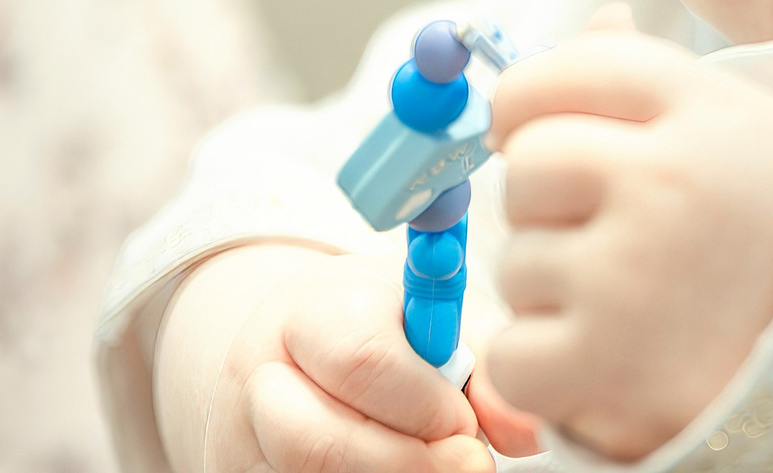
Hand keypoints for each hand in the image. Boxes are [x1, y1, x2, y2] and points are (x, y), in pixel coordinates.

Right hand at [158, 245, 493, 472]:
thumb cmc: (379, 330)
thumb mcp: (427, 322)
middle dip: (409, 463)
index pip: (363, 361)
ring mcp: (244, 440)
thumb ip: (483, 363)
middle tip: (471, 463)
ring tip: (442, 467)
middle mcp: (262, 378)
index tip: (465, 420)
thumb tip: (527, 430)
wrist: (290, 351)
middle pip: (319, 442)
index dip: (425, 404)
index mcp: (311, 314)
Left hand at [482, 8, 772, 459]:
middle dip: (548, 202)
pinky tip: (608, 362)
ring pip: (516, 262)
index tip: (528, 129)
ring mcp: (631, 276)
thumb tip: (598, 20)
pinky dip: (544, 370)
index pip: (570, 70)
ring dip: (553, 292)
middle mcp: (668, 182)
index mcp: (707, 113)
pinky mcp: (603, 365)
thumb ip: (660, 77)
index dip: (528, 100)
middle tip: (609, 233)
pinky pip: (511, 355)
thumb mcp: (746, 130)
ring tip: (635, 304)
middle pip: (530, 164)